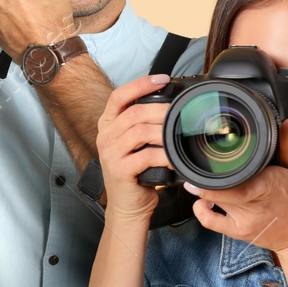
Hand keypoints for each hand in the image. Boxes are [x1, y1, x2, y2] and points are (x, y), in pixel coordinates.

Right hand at [94, 74, 174, 221]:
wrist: (128, 207)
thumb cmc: (136, 175)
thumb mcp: (135, 145)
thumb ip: (143, 125)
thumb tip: (169, 106)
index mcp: (108, 126)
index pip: (119, 96)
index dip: (141, 84)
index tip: (162, 79)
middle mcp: (106, 137)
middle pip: (134, 113)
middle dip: (162, 110)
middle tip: (181, 114)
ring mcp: (110, 154)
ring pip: (140, 131)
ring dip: (164, 132)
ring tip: (179, 136)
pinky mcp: (120, 170)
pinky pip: (146, 155)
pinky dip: (165, 155)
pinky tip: (174, 157)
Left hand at [184, 118, 287, 255]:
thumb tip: (287, 122)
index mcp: (269, 183)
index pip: (240, 176)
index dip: (219, 169)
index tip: (206, 156)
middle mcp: (255, 202)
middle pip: (221, 187)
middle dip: (206, 176)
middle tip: (198, 165)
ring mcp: (246, 219)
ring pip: (214, 200)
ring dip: (203, 189)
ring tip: (201, 179)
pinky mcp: (240, 232)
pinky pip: (211, 222)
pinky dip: (201, 210)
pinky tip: (202, 201)